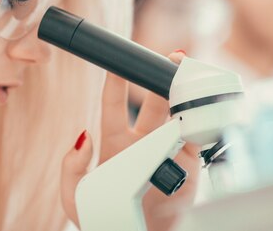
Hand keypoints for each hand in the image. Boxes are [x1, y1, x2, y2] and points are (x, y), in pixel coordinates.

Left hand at [61, 52, 199, 230]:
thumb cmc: (105, 220)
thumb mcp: (75, 198)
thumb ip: (71, 168)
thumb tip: (83, 136)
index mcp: (115, 143)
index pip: (113, 104)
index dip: (114, 81)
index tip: (117, 61)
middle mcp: (143, 142)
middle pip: (152, 102)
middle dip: (158, 78)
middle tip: (168, 58)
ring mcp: (167, 150)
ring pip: (176, 113)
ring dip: (182, 92)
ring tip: (187, 73)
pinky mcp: (189, 163)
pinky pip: (197, 136)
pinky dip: (201, 118)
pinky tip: (201, 103)